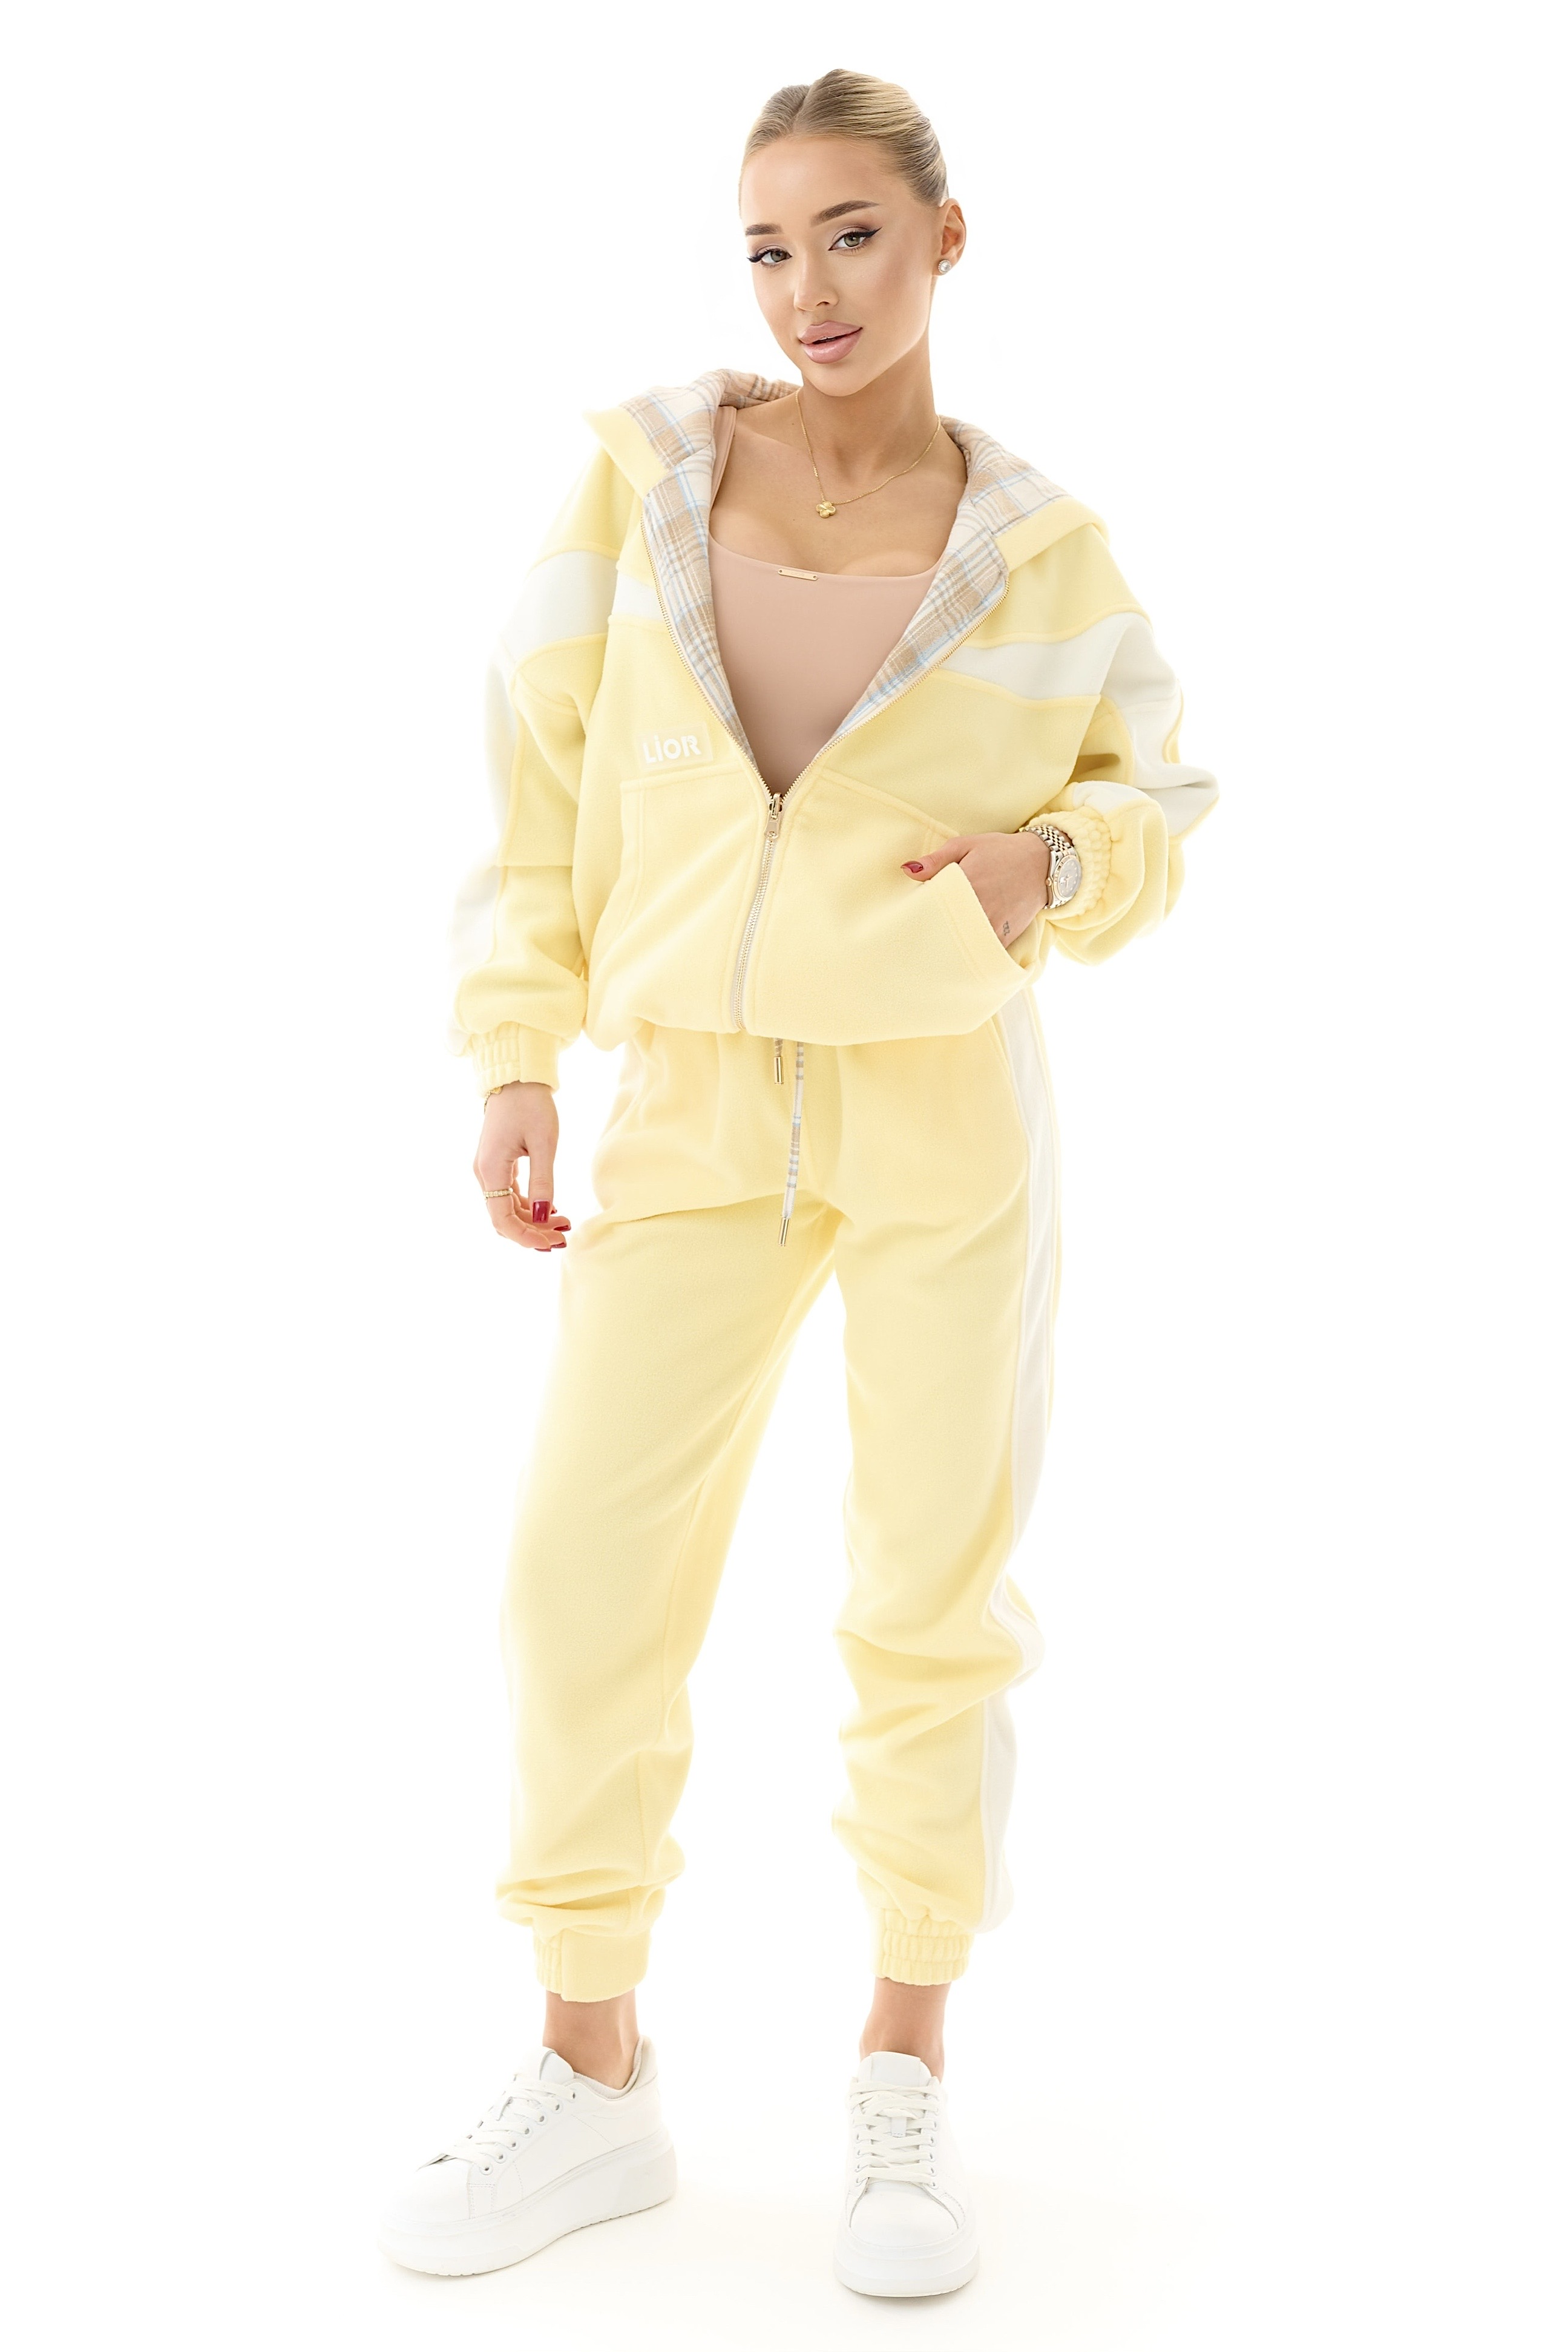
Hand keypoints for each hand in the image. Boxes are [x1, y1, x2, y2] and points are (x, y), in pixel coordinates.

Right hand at [473, 1082, 571, 1250]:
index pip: (502, 1219)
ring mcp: (489, 1169)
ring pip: (508, 1208)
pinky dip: (529, 1206)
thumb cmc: (530, 1105)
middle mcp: (484, 1173)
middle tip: (564, 1235)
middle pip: (504, 1217)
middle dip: (533, 1231)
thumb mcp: (544, 1143)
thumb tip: (542, 1216)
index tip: (551, 1242)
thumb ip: (543, 1182)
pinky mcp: (497, 1164)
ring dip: (533, 1220)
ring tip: (564, 1223)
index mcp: (491, 1169)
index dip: (525, 1236)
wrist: (516, 1077)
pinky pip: (510, 1195)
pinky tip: (551, 1208)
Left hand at [901, 831, 1050, 943]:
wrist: (1043, 864)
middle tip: (916, 933)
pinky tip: (958, 950)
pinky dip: (969, 952)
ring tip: (934, 946)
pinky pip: (981, 952)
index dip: (918, 911)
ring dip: (948, 945)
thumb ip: (936, 860)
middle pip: (944, 928)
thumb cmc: (1001, 851)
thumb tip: (906, 870)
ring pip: (962, 944)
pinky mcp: (1005, 938)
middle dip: (929, 931)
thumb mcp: (967, 845)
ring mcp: (994, 925)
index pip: (931, 904)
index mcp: (966, 882)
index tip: (908, 914)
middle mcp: (980, 907)